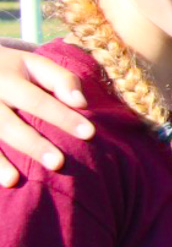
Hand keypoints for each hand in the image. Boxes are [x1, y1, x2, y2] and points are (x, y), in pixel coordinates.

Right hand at [0, 45, 92, 185]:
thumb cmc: (12, 69)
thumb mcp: (34, 64)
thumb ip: (60, 79)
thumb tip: (81, 103)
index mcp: (5, 78)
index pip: (38, 101)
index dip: (63, 117)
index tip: (89, 133)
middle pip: (8, 124)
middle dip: (33, 144)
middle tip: (58, 163)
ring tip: (13, 180)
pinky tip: (0, 182)